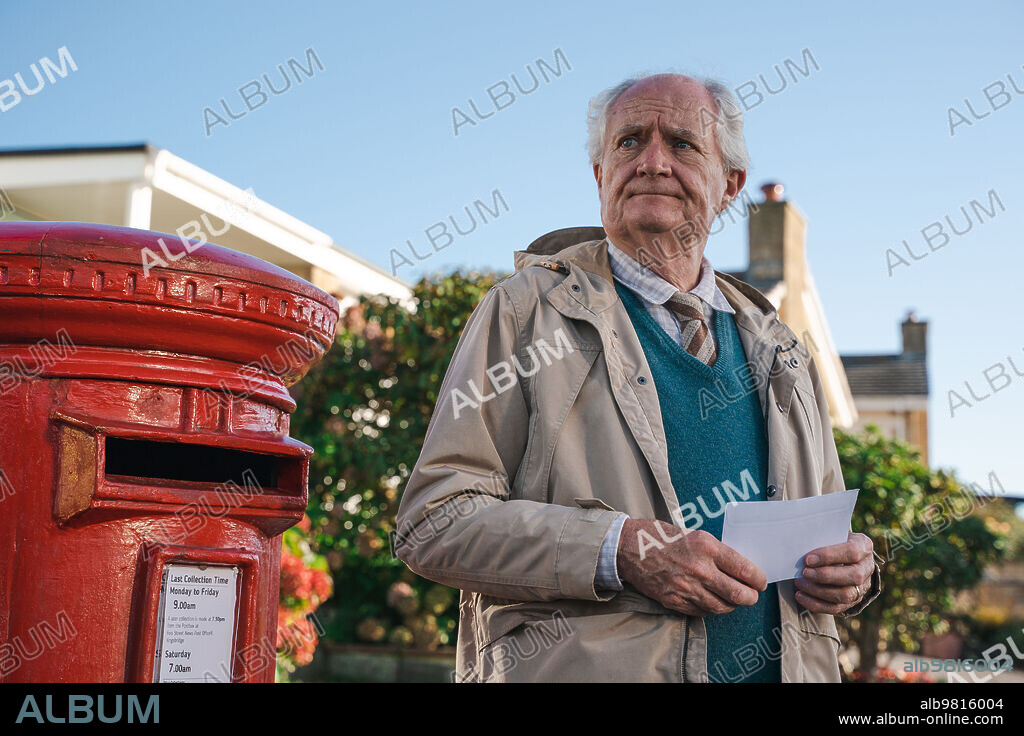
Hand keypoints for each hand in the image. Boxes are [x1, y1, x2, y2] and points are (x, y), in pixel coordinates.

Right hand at [616, 519, 766, 615]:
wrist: (628, 547)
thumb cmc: (660, 536)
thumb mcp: (694, 535)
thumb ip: (715, 552)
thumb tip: (737, 568)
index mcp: (707, 547)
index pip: (744, 570)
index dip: (758, 579)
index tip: (760, 581)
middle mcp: (700, 570)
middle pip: (738, 594)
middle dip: (750, 597)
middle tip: (751, 595)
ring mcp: (687, 588)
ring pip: (721, 607)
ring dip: (731, 605)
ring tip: (732, 599)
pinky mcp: (675, 601)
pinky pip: (701, 612)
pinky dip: (710, 608)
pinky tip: (710, 600)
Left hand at [794, 531, 873, 614]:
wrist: (844, 555)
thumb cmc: (834, 542)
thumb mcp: (832, 534)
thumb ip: (823, 538)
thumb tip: (800, 543)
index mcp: (864, 546)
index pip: (851, 551)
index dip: (829, 556)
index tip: (808, 559)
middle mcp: (867, 568)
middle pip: (853, 576)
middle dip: (825, 576)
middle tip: (804, 572)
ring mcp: (863, 587)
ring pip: (845, 595)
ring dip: (819, 591)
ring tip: (800, 583)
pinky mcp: (853, 601)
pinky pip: (836, 608)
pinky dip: (816, 604)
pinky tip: (801, 596)